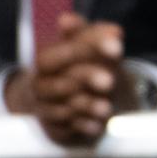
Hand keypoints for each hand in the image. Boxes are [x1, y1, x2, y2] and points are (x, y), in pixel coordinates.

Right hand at [7, 14, 136, 145]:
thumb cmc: (78, 65)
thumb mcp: (85, 46)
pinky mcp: (55, 129)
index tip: (115, 47)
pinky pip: (68, 129)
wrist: (65, 97)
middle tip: (109, 81)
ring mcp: (46, 110)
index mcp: (44, 62)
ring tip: (106, 107)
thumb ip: (93, 36)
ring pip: (62, 109)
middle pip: (58, 83)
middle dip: (85, 79)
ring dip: (86, 106)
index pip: (53, 57)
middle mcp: (41, 87)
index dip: (80, 51)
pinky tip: (98, 124)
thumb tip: (102, 28)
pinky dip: (83, 126)